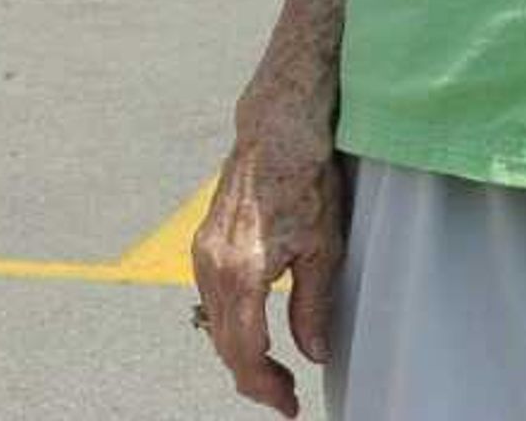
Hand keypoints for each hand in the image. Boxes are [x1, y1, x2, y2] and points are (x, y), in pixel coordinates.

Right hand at [191, 84, 347, 416]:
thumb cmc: (304, 181)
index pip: (245, 351)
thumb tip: (312, 352)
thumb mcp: (322, 249)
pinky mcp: (203, 242)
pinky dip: (230, 325)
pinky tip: (255, 331)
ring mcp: (203, 252)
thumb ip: (312, 306)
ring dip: (240, 353)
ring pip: (215, 323)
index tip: (289, 406)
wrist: (275, 131)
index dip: (266, 387)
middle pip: (225, 344)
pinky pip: (211, 299)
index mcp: (243, 273)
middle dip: (254, 378)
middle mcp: (213, 265)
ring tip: (274, 371)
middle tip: (285, 397)